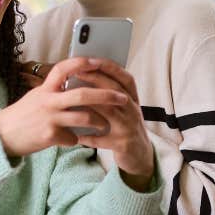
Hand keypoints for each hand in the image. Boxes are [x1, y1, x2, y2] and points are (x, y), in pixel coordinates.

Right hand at [0, 57, 126, 157]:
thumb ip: (56, 90)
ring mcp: (49, 119)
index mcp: (46, 89)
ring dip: (100, 122)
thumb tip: (79, 82)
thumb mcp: (37, 96)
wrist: (3, 136)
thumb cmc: (24, 115)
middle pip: (82, 94)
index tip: (97, 61)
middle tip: (122, 98)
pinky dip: (78, 140)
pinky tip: (78, 141)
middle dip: (106, 96)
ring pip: (84, 117)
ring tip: (106, 125)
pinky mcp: (50, 136)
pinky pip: (73, 138)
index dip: (81, 63)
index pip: (63, 69)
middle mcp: (48, 101)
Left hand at [72, 58, 154, 189]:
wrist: (139, 155)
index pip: (125, 78)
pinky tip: (77, 136)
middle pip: (117, 91)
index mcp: (132, 100)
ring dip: (93, 103)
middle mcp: (134, 111)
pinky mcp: (124, 144)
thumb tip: (82, 78)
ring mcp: (130, 127)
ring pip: (112, 111)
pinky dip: (90, 137)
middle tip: (79, 72)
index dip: (111, 67)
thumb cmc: (124, 128)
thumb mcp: (120, 109)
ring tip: (75, 98)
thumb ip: (106, 96)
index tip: (92, 59)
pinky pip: (104, 140)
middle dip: (98, 79)